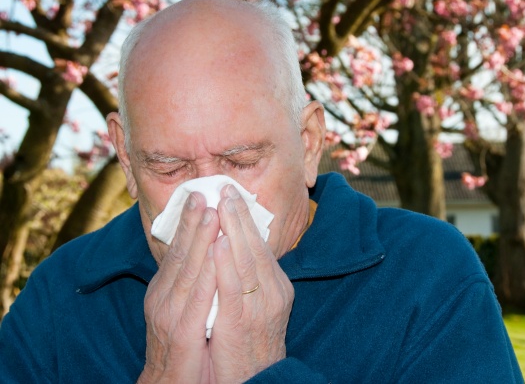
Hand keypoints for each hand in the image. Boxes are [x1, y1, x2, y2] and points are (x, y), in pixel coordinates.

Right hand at [138, 192, 220, 382]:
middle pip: (180, 252)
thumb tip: (209, 249)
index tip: (199, 195)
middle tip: (203, 192)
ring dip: (199, 239)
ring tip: (211, 212)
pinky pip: (197, 299)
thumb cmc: (182, 343)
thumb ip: (193, 279)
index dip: (188, 221)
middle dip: (192, 221)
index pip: (178, 249)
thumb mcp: (183, 305)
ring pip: (187, 269)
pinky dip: (207, 273)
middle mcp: (163, 296)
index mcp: (165, 288)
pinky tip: (216, 254)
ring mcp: (170, 313)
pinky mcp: (181, 332)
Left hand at [209, 185, 294, 382]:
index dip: (245, 220)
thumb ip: (250, 278)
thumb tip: (234, 248)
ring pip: (246, 261)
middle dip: (240, 215)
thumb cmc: (251, 343)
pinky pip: (234, 289)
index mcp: (277, 286)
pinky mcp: (242, 323)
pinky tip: (217, 244)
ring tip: (222, 204)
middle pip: (255, 246)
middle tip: (226, 188)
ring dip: (233, 230)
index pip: (260, 245)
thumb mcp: (259, 305)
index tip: (233, 196)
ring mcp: (261, 307)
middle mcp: (274, 292)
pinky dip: (225, 265)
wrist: (256, 380)